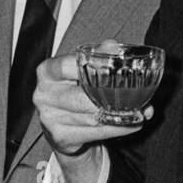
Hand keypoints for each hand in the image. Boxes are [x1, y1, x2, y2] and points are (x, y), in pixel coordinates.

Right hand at [32, 41, 151, 156]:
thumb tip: (112, 45)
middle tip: (134, 97)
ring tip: (139, 112)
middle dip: (110, 98)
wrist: (62, 125)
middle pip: (81, 98)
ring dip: (119, 116)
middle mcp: (44, 95)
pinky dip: (116, 128)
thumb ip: (97, 55)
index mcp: (47, 72)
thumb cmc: (73, 91)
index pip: (66, 66)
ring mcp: (49, 118)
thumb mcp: (81, 70)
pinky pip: (94, 132)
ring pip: (91, 117)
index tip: (113, 70)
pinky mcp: (60, 136)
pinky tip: (130, 124)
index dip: (90, 67)